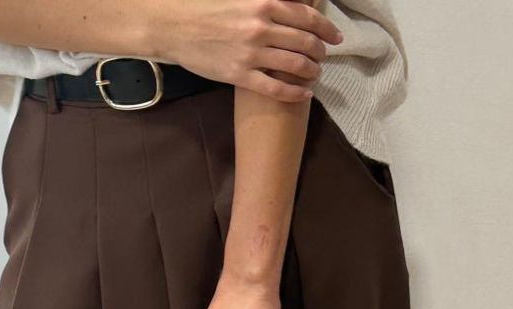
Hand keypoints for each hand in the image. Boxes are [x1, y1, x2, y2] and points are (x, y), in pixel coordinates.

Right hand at [158, 0, 342, 102]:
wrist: (177, 28)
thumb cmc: (207, 10)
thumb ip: (268, 3)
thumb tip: (294, 3)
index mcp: (264, 4)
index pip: (307, 17)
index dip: (326, 29)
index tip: (335, 37)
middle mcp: (261, 28)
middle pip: (305, 42)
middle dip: (320, 52)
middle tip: (323, 58)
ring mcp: (251, 54)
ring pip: (294, 65)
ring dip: (311, 72)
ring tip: (315, 75)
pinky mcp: (240, 76)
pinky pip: (276, 88)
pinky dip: (295, 93)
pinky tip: (305, 94)